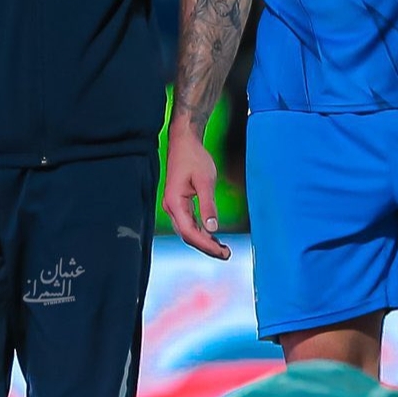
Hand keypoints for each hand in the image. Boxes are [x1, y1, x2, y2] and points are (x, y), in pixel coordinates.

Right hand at [163, 136, 230, 258]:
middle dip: (206, 247)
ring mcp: (173, 206)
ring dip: (204, 242)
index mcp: (174, 203)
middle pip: (187, 235)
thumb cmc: (193, 157)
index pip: (190, 232)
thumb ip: (208, 205)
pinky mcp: (179, 203)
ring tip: (223, 249)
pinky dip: (201, 232)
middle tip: (226, 254)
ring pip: (188, 231)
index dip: (206, 245)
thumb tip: (213, 229)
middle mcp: (170, 207)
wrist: (184, 142)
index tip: (223, 252)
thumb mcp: (205, 180)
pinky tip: (214, 237)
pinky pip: (189, 223)